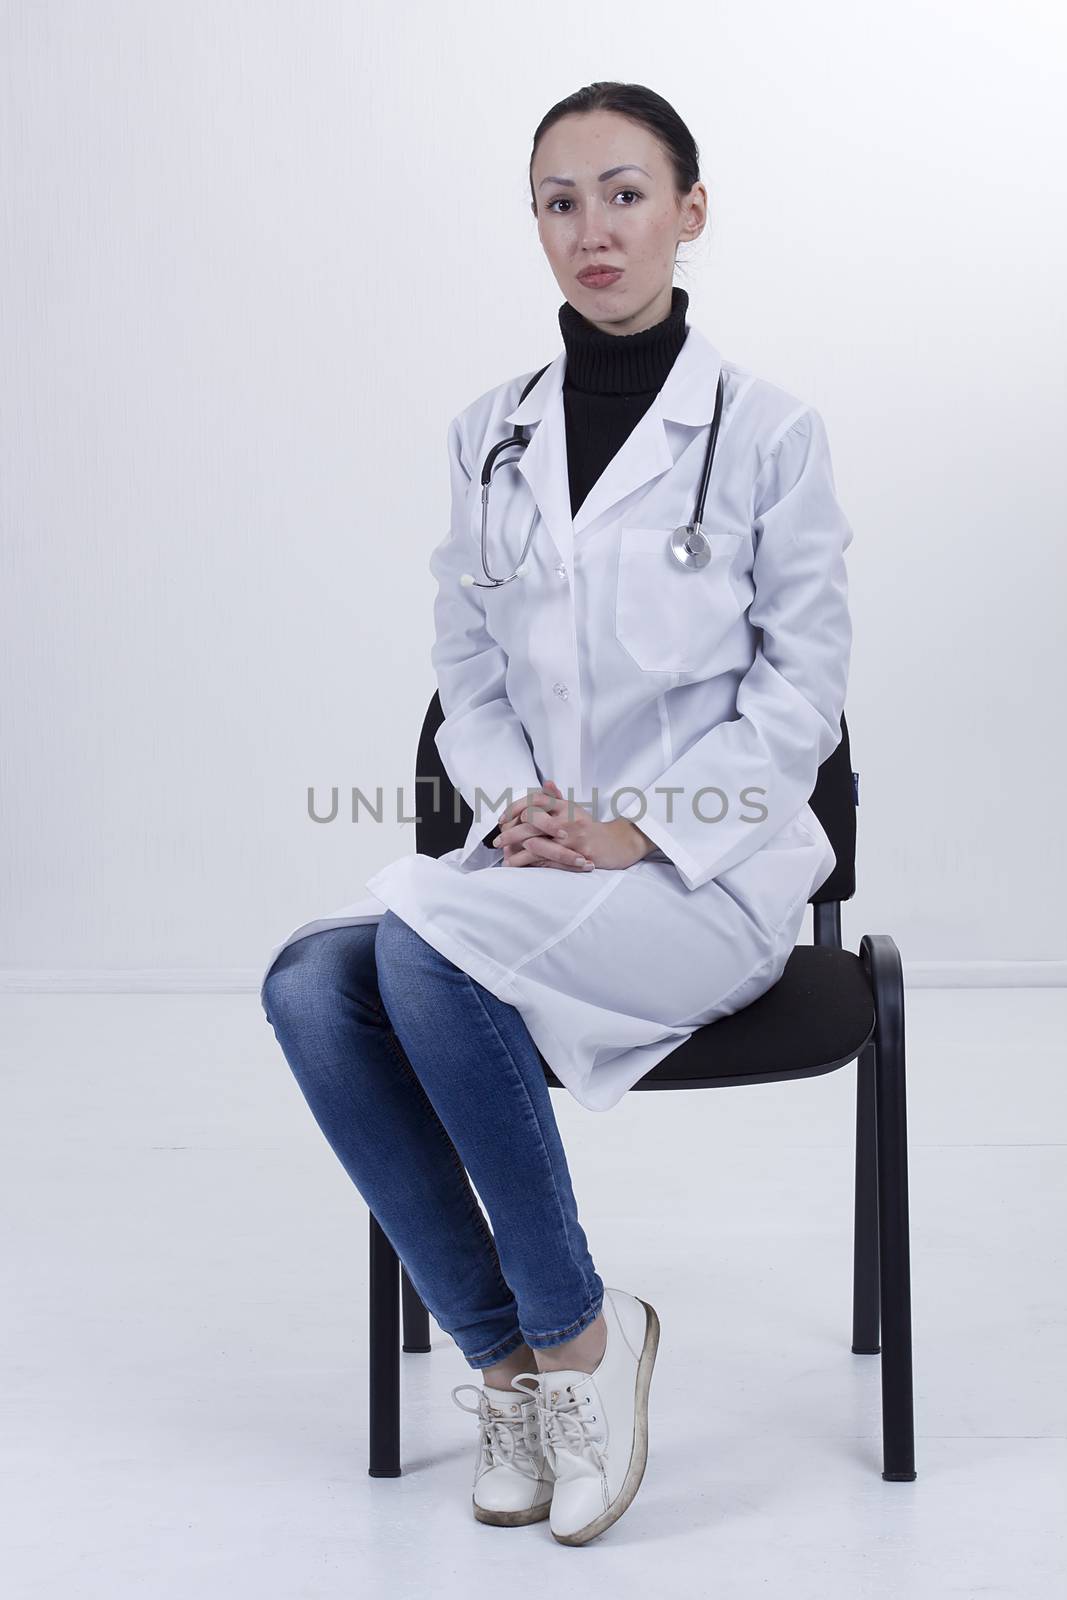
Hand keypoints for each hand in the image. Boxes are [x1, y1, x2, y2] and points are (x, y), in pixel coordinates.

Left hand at [490, 779, 655, 870]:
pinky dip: (530, 864)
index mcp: (565, 805)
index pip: (535, 800)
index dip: (515, 808)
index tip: (502, 820)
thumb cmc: (591, 828)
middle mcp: (567, 818)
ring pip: (536, 843)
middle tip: (497, 842)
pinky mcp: (576, 854)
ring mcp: (572, 837)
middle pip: (531, 821)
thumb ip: (558, 798)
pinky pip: (547, 860)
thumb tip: (545, 783)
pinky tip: (520, 867)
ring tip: (505, 858)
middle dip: (510, 833)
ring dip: (517, 852)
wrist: (618, 844)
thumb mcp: (575, 809)